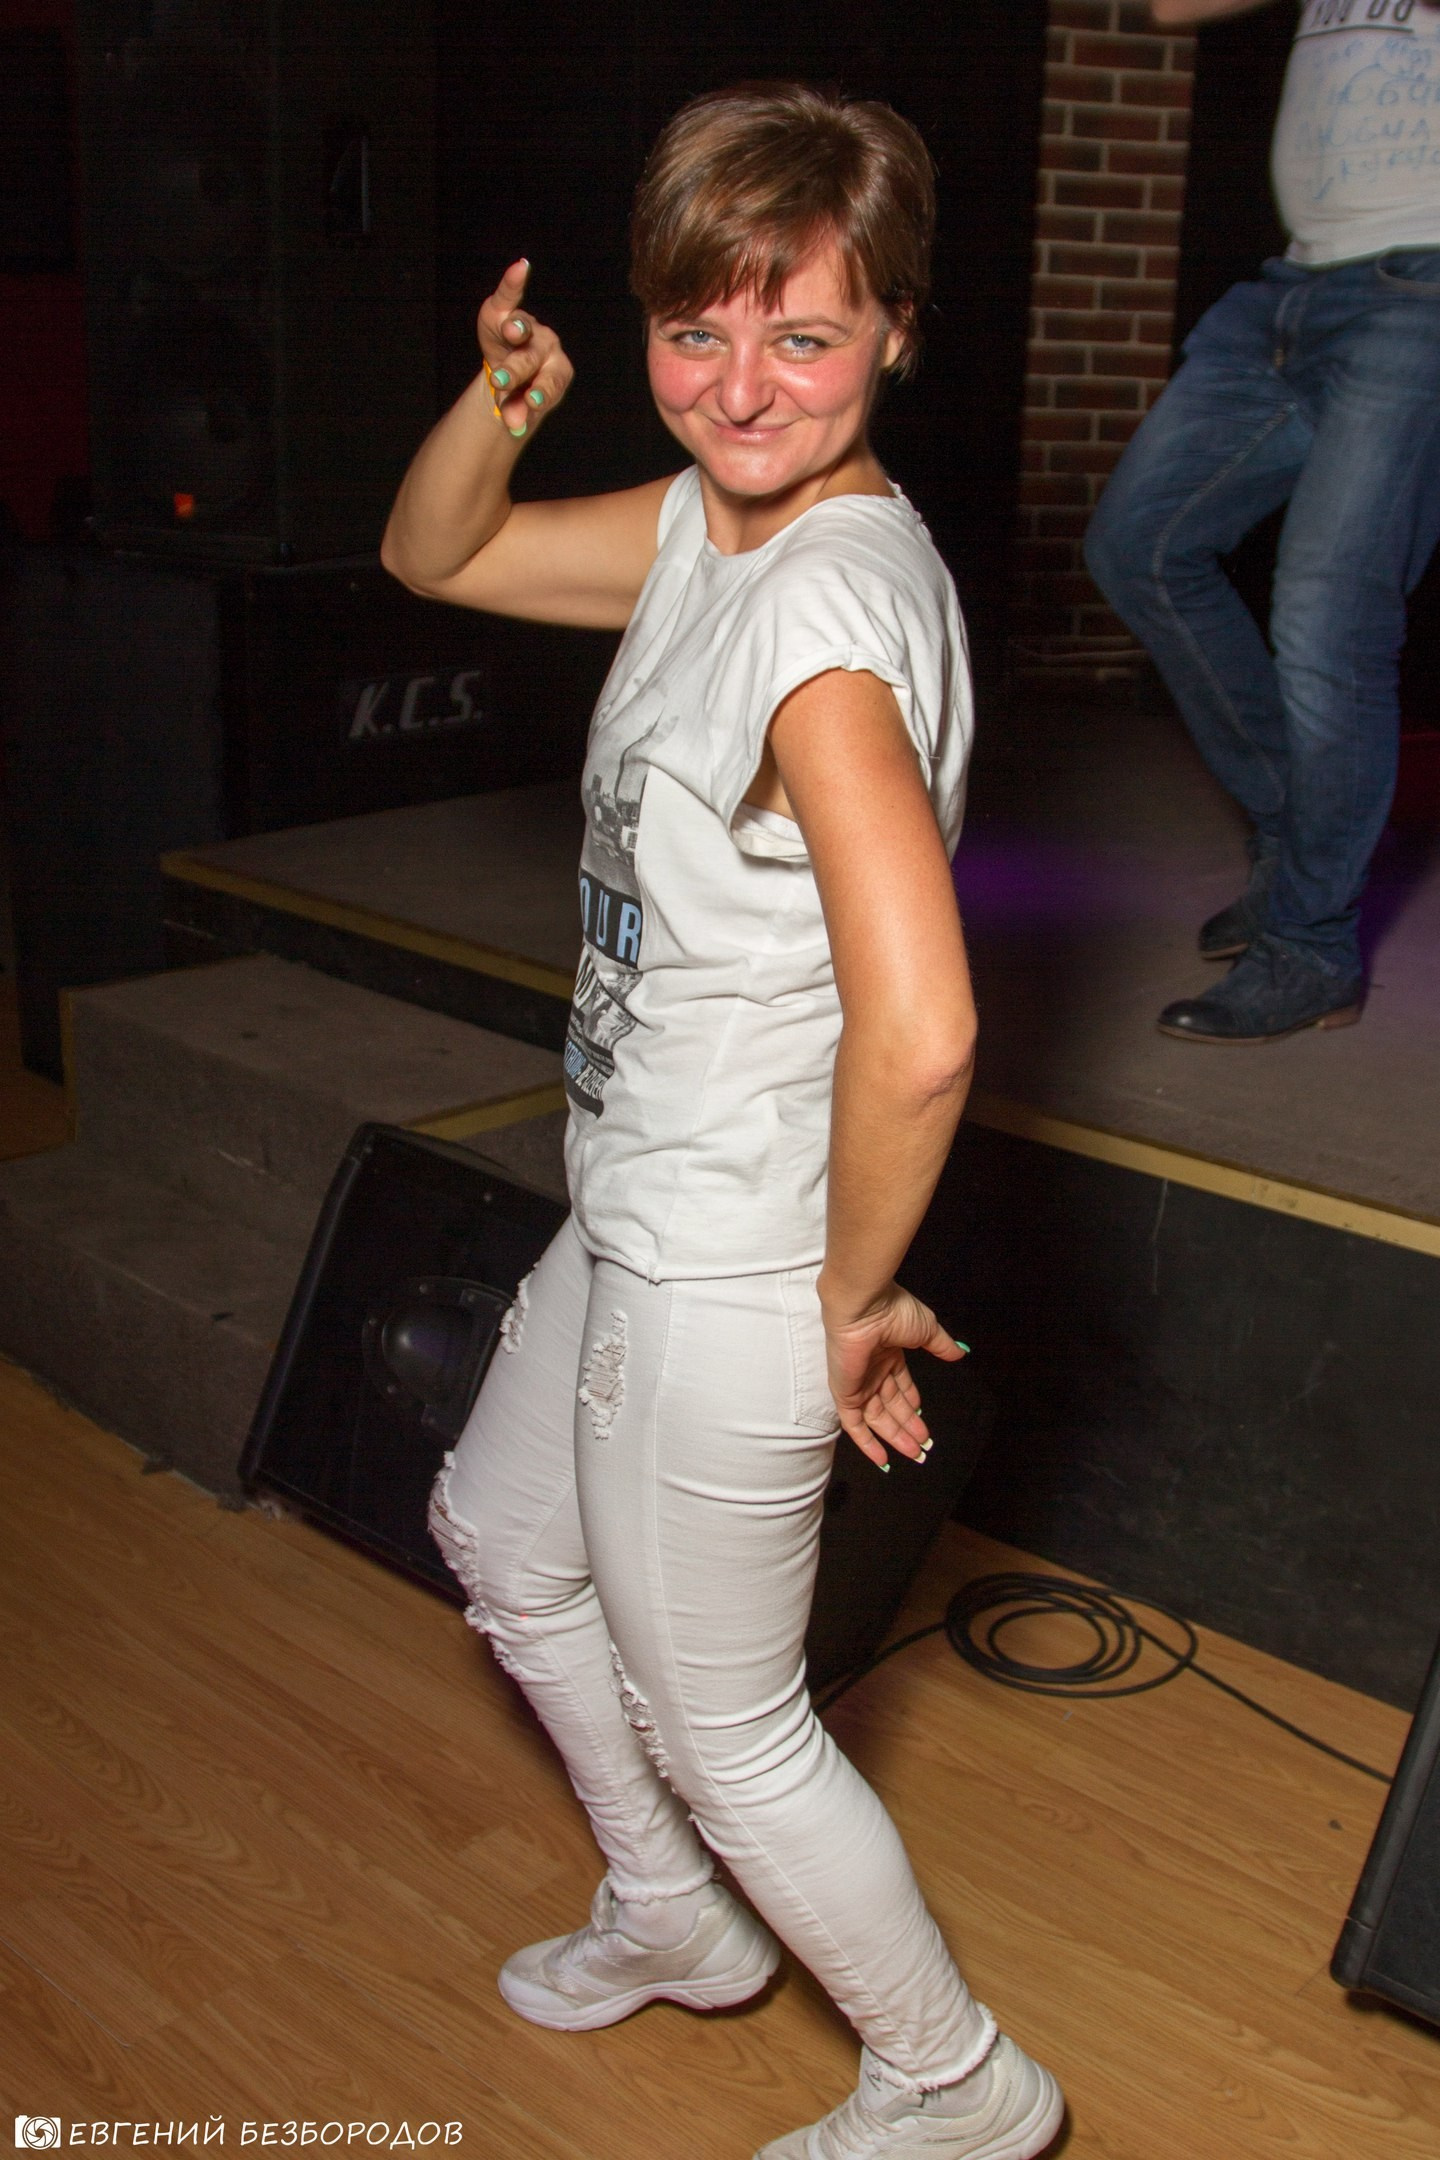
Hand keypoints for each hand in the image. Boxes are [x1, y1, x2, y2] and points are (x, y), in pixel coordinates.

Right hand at [476, 259, 574, 441]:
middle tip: (500, 383)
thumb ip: (516, 413)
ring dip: (516, 329)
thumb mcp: (518, 405)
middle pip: (531, 360)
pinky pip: (510, 295)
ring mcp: (528, 328)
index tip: (533, 404)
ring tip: (510, 329)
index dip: (541, 393)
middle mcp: (547, 348)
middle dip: (516, 371)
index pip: (549, 384)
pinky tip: (521, 268)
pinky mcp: (505, 310)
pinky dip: (514, 282)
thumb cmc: (520, 392)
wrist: (511, 374)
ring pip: (522, 331)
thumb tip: (514, 427)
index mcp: (557, 373)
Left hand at [821, 1279, 965, 1469]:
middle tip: (923, 1446)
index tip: (924, 1422)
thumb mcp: (926, 1329)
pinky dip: (867, 1443)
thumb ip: (941, 1345)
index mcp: (888, 1354)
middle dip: (907, 1426)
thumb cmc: (894, 1311)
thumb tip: (961, 1353)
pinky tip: (882, 1459)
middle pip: (891, 1406)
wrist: (864, 1306)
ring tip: (915, 1453)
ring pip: (877, 1418)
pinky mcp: (845, 1393)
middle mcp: (872, 1370)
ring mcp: (858, 1382)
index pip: (901, 1386)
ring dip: (895, 1437)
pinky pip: (854, 1424)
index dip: (913, 1405)